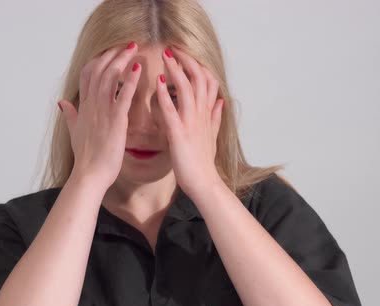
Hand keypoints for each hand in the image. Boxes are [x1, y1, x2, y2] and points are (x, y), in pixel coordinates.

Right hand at [59, 42, 141, 188]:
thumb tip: (62, 102)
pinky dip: (131, 81)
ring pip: (110, 77)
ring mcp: (102, 112)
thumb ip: (69, 115)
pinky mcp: (115, 122)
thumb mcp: (74, 132)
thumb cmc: (85, 157)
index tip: (110, 51)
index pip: (87, 74)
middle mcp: (91, 105)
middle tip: (126, 44)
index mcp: (84, 107)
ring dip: (122, 60)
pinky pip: (123, 97)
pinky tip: (138, 69)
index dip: (99, 60)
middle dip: (112, 54)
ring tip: (133, 48)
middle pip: (99, 70)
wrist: (89, 175)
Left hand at [155, 46, 224, 197]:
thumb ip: (216, 117)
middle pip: (198, 79)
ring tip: (167, 56)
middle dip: (187, 61)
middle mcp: (201, 115)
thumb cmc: (204, 162)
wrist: (204, 184)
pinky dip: (165, 96)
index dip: (197, 65)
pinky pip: (172, 111)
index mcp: (207, 114)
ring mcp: (192, 123)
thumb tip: (221, 102)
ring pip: (187, 90)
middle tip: (175, 47)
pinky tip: (158, 83)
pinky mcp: (179, 134)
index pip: (207, 82)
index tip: (186, 54)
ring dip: (176, 71)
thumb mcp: (212, 136)